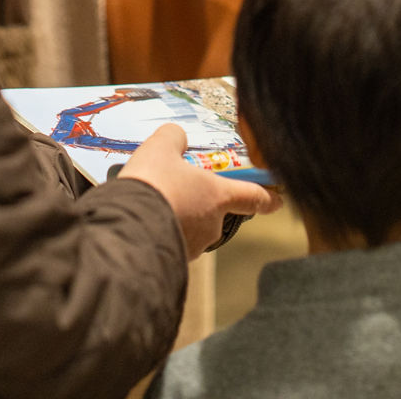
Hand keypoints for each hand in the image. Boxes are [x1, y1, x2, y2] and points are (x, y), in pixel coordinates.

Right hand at [118, 123, 280, 258]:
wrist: (123, 228)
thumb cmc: (151, 185)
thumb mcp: (160, 148)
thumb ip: (173, 138)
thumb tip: (176, 138)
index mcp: (218, 196)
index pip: (252, 197)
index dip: (266, 198)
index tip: (277, 201)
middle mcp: (211, 224)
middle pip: (213, 212)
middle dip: (197, 202)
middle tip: (174, 189)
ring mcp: (192, 246)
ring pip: (189, 228)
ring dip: (177, 218)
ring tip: (150, 204)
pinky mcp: (171, 262)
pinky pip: (170, 243)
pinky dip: (160, 233)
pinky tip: (142, 221)